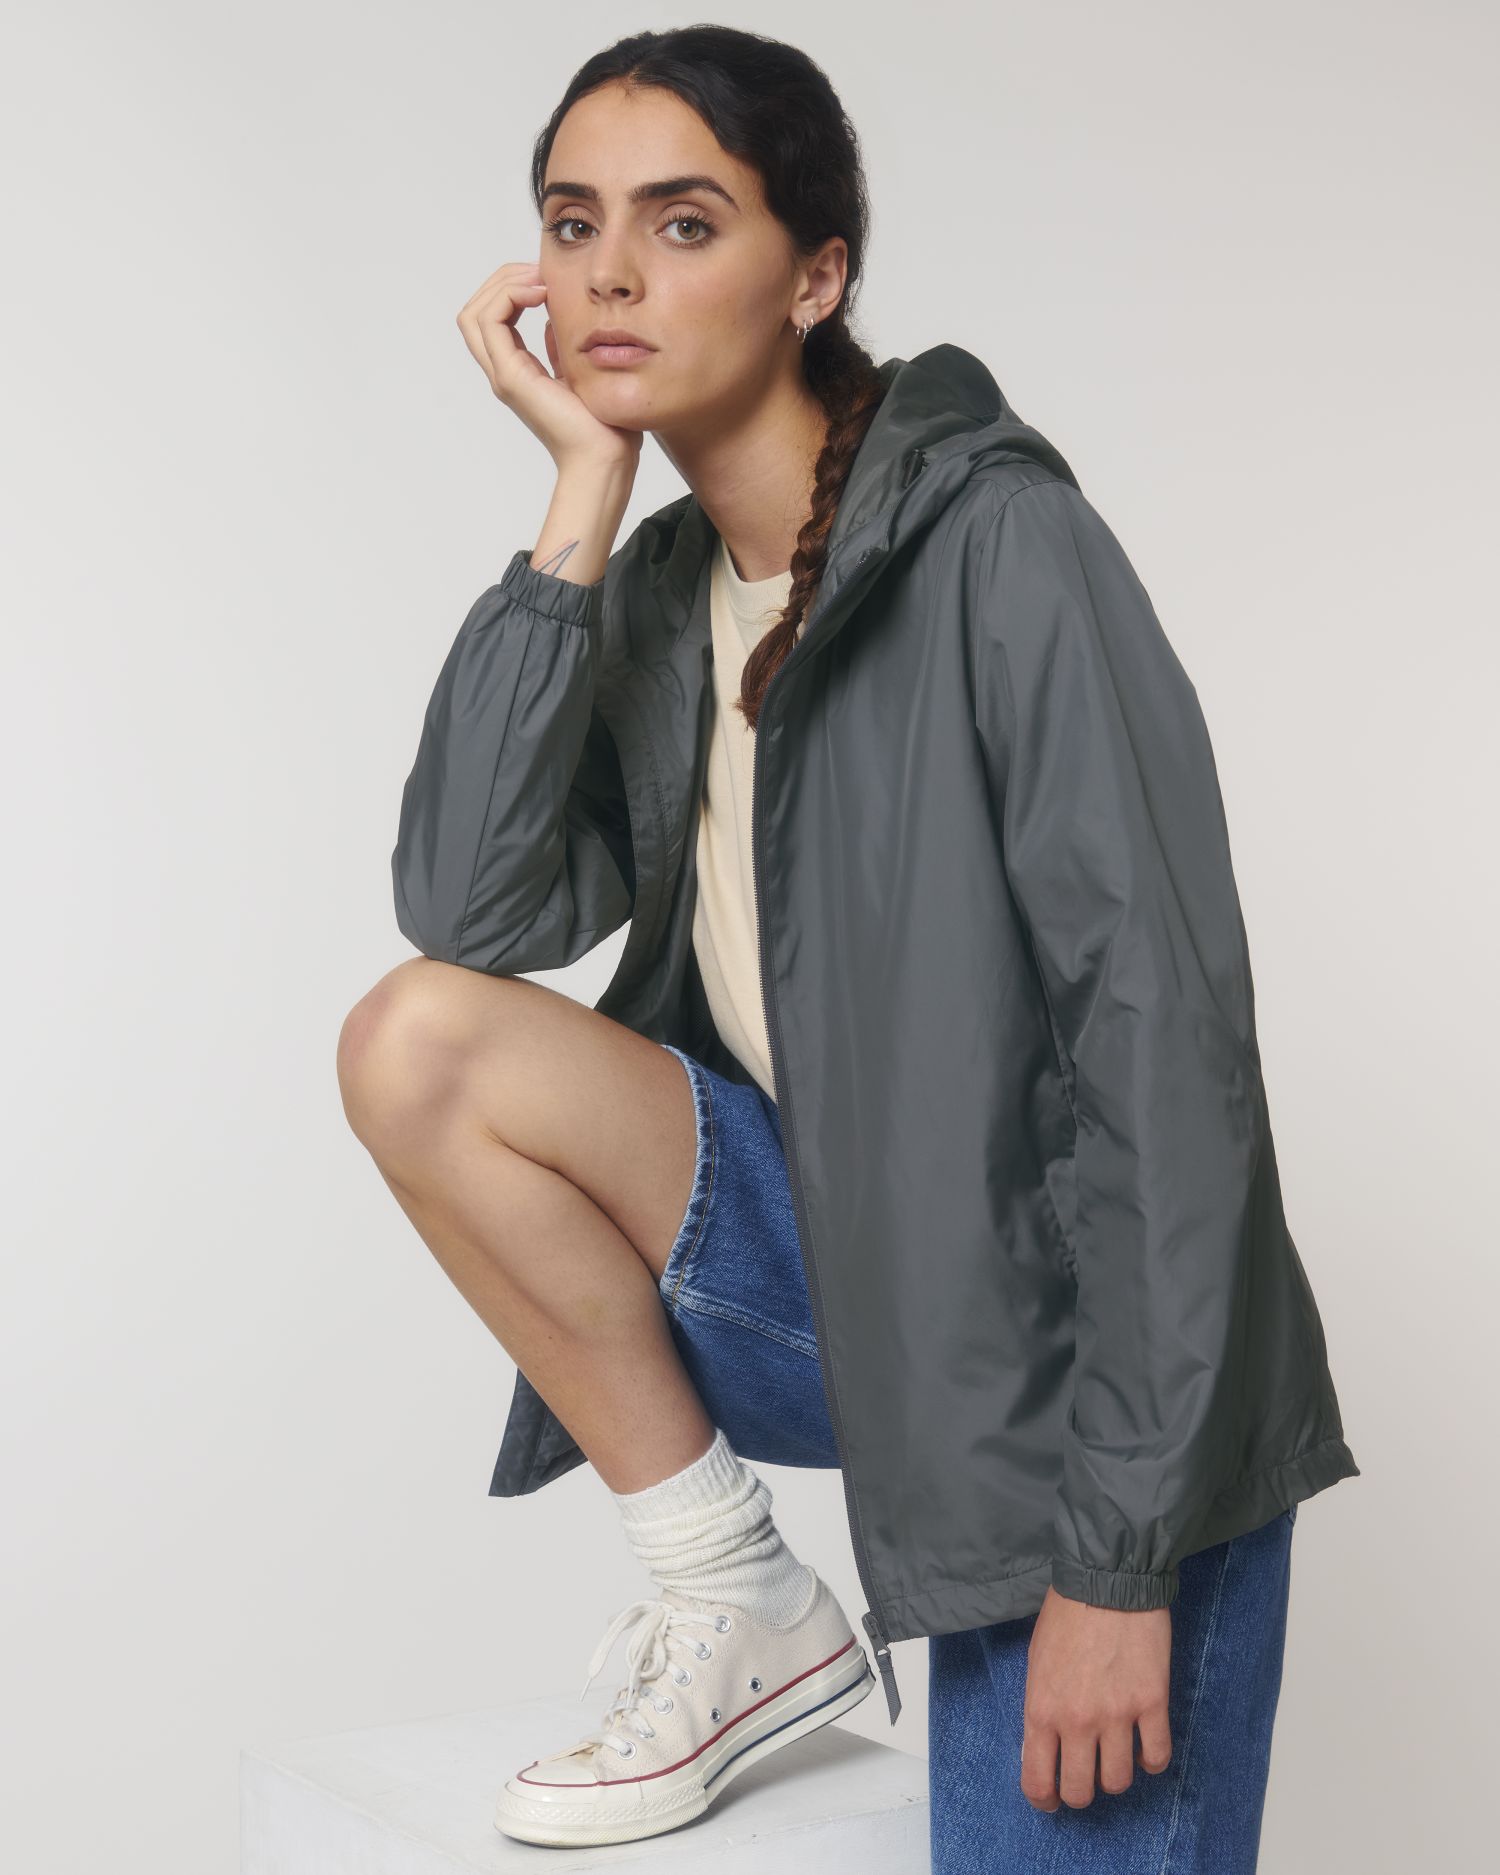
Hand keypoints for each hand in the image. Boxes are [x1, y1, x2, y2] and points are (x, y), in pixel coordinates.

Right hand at [455, 260, 642, 476]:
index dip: (512, 288)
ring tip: (539, 280)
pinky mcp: (512, 377)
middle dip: (503, 279)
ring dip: (504, 284)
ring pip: (474, 313)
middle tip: (539, 271)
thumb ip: (561, 345)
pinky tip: (542, 294)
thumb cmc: (603, 424)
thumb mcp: (580, 370)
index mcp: (519, 370)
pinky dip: (510, 296)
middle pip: (475, 310)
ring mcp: (505, 375)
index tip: (546, 279)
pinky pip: (491, 321)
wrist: (605, 458)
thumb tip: (555, 317)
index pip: (492, 317)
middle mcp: (505, 372)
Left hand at [1019, 1586, 1172, 1809]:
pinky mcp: (1152, 1704)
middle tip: (1085, 1777)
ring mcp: (1117, 1715)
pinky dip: (1151, 1761)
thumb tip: (1044, 1744)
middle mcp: (1078, 1720)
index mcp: (1042, 1709)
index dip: (1044, 1799)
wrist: (1107, 1580)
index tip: (1051, 1799)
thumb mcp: (1035, 1661)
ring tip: (1114, 1756)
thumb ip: (1040, 1707)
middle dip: (1081, 1792)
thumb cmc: (1066, 1614)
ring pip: (1119, 1782)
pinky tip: (1145, 1749)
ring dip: (1115, 1775)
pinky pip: (1157, 1757)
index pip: (1038, 1781)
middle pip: (1081, 1792)